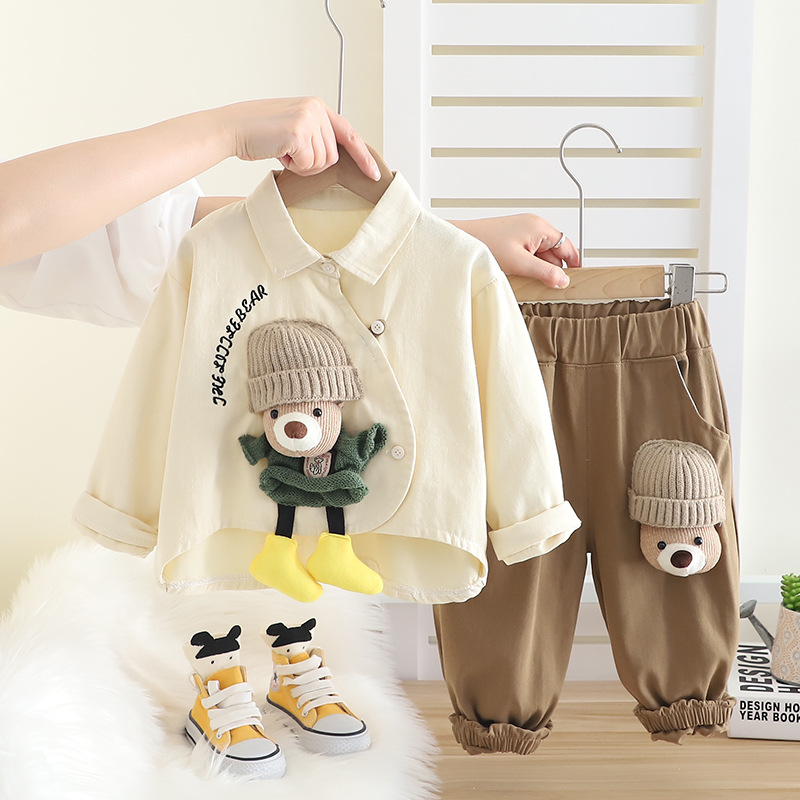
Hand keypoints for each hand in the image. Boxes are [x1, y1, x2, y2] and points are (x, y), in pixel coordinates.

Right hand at [221, 97, 380, 180]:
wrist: (232, 128)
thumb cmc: (259, 133)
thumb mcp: (294, 127)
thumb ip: (315, 136)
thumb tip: (333, 159)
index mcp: (317, 106)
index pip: (349, 134)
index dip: (363, 157)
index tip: (374, 174)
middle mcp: (316, 109)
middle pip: (333, 157)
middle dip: (313, 164)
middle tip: (290, 153)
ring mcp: (308, 120)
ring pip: (322, 164)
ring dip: (302, 166)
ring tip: (282, 150)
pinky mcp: (298, 133)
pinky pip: (307, 166)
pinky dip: (292, 167)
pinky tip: (278, 153)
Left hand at [450, 214, 579, 287]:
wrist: (461, 240)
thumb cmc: (485, 244)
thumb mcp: (519, 263)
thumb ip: (544, 272)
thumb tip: (563, 280)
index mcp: (540, 227)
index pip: (567, 246)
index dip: (571, 264)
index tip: (572, 280)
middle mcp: (533, 225)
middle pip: (554, 252)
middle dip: (550, 269)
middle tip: (543, 285)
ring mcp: (523, 231)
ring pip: (541, 254)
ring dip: (536, 268)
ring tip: (523, 277)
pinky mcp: (513, 237)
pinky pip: (529, 253)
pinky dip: (527, 264)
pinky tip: (516, 272)